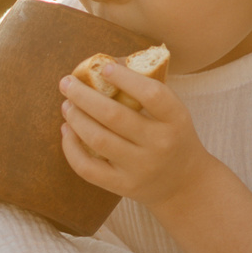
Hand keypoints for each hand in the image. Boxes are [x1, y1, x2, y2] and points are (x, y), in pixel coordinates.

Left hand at [57, 62, 208, 206]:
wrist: (185, 183)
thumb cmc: (172, 137)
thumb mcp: (172, 114)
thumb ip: (147, 94)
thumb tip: (103, 67)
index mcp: (176, 120)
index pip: (152, 94)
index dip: (125, 79)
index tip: (104, 67)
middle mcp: (160, 144)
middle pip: (114, 116)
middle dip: (83, 96)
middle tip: (66, 83)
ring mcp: (141, 167)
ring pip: (97, 140)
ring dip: (75, 118)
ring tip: (66, 105)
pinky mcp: (123, 185)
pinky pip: (88, 168)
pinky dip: (71, 148)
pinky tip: (66, 131)